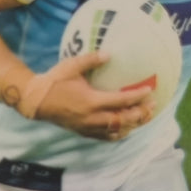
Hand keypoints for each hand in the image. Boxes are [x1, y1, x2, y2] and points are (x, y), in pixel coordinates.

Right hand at [29, 52, 155, 140]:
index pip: (121, 101)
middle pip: (124, 120)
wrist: (36, 101)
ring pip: (118, 131)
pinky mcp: (85, 132)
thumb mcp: (71, 66)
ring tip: (145, 116)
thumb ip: (92, 59)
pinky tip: (128, 128)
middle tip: (153, 105)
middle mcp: (92, 118)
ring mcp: (89, 127)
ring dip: (134, 125)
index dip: (138, 97)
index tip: (149, 90)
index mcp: (91, 101)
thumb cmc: (54, 81)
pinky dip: (120, 133)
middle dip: (141, 113)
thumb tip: (110, 53)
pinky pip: (107, 137)